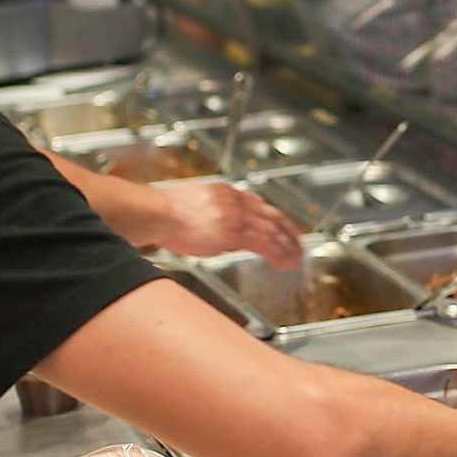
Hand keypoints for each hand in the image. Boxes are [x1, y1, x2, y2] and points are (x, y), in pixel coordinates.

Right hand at [140, 179, 303, 268]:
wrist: (158, 212)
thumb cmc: (164, 213)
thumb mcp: (194, 206)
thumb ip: (212, 216)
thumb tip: (221, 233)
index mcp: (226, 192)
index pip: (258, 204)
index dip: (273, 218)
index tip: (281, 227)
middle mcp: (236, 201)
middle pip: (272, 215)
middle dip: (288, 232)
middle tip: (298, 245)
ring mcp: (237, 215)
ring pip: (273, 231)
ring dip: (288, 246)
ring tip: (297, 259)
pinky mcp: (236, 231)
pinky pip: (266, 244)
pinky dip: (280, 254)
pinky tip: (287, 263)